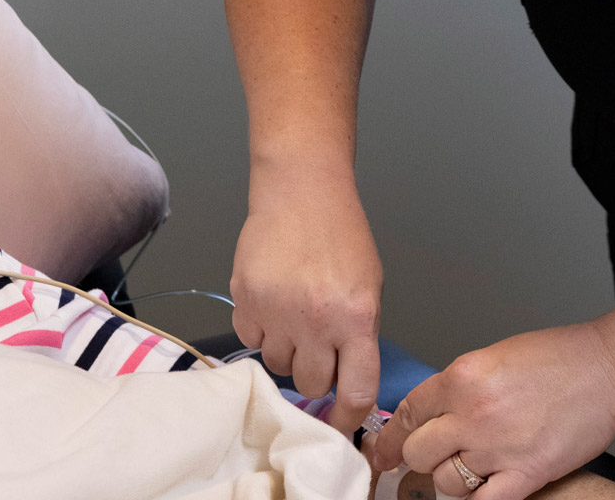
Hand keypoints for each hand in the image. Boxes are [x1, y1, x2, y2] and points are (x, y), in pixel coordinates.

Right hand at [229, 163, 382, 433]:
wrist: (301, 191)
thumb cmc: (342, 236)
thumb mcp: (369, 287)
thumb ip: (359, 336)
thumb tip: (346, 383)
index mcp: (357, 319)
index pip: (357, 391)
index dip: (348, 418)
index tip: (341, 424)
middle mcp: (317, 321)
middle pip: (312, 386)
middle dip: (316, 374)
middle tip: (317, 347)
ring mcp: (277, 312)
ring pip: (278, 367)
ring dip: (287, 351)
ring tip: (293, 318)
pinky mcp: (245, 299)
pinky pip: (250, 340)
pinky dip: (260, 330)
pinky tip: (271, 303)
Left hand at [369, 323, 614, 499]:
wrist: (606, 371)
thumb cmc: (559, 359)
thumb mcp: (493, 357)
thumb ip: (459, 387)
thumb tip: (432, 414)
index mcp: (462, 377)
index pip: (407, 413)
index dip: (390, 436)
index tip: (382, 450)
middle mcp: (473, 413)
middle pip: (419, 452)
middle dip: (419, 458)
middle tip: (429, 460)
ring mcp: (498, 447)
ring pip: (445, 482)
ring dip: (451, 480)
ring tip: (470, 468)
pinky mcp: (526, 474)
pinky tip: (485, 489)